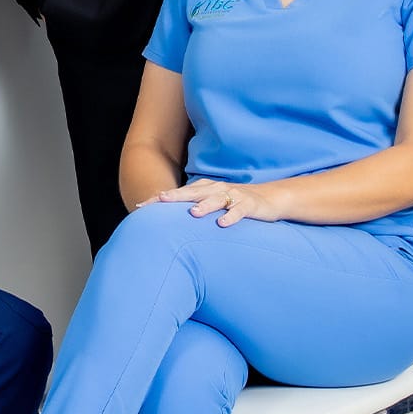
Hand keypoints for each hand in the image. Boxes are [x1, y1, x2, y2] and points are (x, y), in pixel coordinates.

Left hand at [150, 178, 282, 226]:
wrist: (269, 198)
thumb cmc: (235, 202)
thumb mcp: (213, 203)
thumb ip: (193, 207)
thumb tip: (167, 222)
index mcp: (205, 189)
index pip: (180, 193)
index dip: (161, 198)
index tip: (143, 205)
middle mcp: (217, 189)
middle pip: (193, 192)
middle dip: (176, 197)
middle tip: (160, 201)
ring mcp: (234, 196)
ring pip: (216, 200)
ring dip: (205, 206)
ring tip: (193, 213)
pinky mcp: (249, 206)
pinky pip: (239, 211)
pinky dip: (232, 217)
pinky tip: (223, 224)